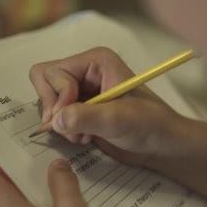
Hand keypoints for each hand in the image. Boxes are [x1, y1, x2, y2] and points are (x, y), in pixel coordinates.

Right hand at [29, 47, 187, 166]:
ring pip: (48, 101)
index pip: (52, 71)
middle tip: (71, 128)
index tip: (71, 118)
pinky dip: (66, 129)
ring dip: (61, 122)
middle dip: (54, 108)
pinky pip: (56, 115)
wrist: (162, 144)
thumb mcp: (119, 119)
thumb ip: (86, 116)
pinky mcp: (81, 109)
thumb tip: (55, 120)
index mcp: (95, 62)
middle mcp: (85, 71)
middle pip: (44, 81)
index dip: (58, 96)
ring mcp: (82, 90)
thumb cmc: (150, 125)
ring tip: (84, 134)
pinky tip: (86, 137)